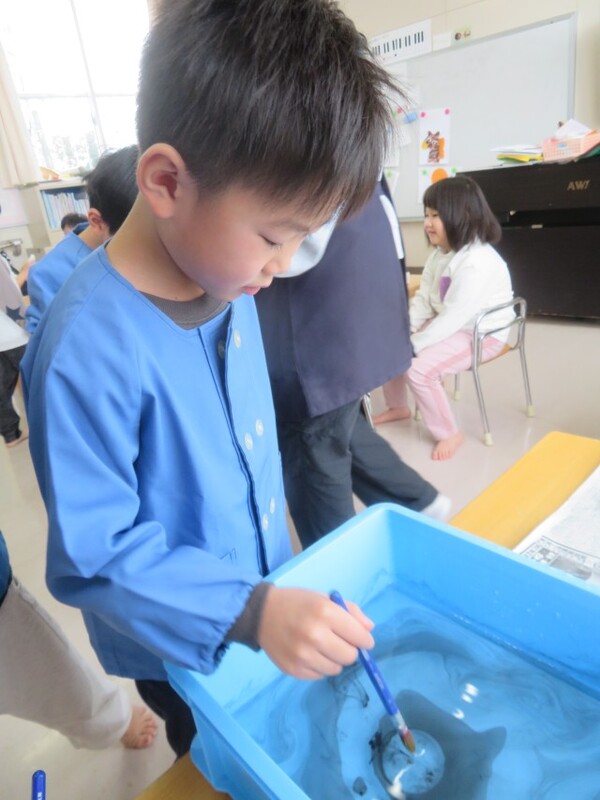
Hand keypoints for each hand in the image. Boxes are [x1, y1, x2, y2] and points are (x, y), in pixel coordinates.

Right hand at [257, 586, 373, 679]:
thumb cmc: (297, 603)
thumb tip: (369, 630)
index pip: (360, 637)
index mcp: (325, 613)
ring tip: (322, 647)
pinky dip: (320, 666)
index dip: (364, 639)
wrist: (262, 613)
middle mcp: (315, 635)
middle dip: (349, 649)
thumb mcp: (325, 598)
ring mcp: (303, 655)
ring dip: (334, 659)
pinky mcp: (294, 670)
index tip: (361, 638)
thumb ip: (351, 612)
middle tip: (338, 641)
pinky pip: (320, 676)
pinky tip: (310, 653)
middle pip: (350, 656)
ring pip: (336, 669)